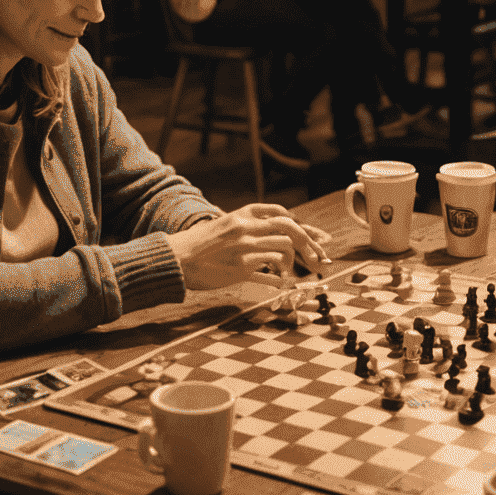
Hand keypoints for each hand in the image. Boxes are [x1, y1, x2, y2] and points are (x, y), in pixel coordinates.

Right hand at [168, 204, 331, 290]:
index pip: (280, 213)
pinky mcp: (242, 267)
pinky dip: (282, 276)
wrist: (176, 259)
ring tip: (290, 270)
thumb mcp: (224, 226)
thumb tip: (273, 237)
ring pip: (285, 246)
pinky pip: (273, 269)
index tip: (313, 235)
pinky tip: (283, 282)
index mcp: (242, 214)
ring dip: (293, 259)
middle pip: (290, 227)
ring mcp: (245, 246)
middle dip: (309, 242)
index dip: (299, 224)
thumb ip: (248, 228)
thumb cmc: (199, 245)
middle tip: (319, 257)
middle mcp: (246, 226)